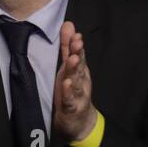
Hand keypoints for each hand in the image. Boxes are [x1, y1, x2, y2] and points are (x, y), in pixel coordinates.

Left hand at [52, 22, 97, 142]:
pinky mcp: (72, 107)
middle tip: (77, 41)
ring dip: (75, 70)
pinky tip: (66, 83)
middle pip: (79, 65)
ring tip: (72, 58)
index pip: (78, 55)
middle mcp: (80, 80)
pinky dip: (69, 91)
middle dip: (78, 53)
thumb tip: (68, 24)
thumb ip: (67, 47)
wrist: (80, 122)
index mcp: (79, 70)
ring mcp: (78, 94)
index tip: (74, 33)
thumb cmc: (73, 90)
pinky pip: (70, 99)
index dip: (75, 45)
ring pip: (76, 81)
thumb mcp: (69, 67)